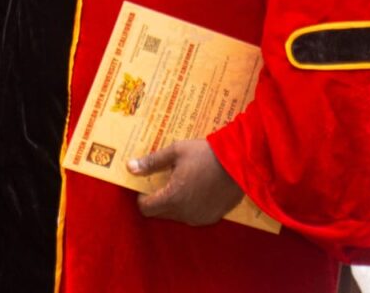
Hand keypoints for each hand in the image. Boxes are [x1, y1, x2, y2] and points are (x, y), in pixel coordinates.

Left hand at [127, 138, 244, 225]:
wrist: (239, 163)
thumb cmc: (205, 154)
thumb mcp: (175, 152)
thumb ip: (152, 162)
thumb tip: (130, 167)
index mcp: (173, 197)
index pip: (146, 208)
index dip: (141, 196)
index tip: (144, 184)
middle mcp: (184, 213)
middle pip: (159, 213)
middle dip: (156, 198)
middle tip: (161, 180)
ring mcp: (199, 217)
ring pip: (176, 215)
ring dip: (172, 202)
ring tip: (179, 182)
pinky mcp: (212, 217)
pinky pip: (192, 216)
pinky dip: (188, 206)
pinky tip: (194, 188)